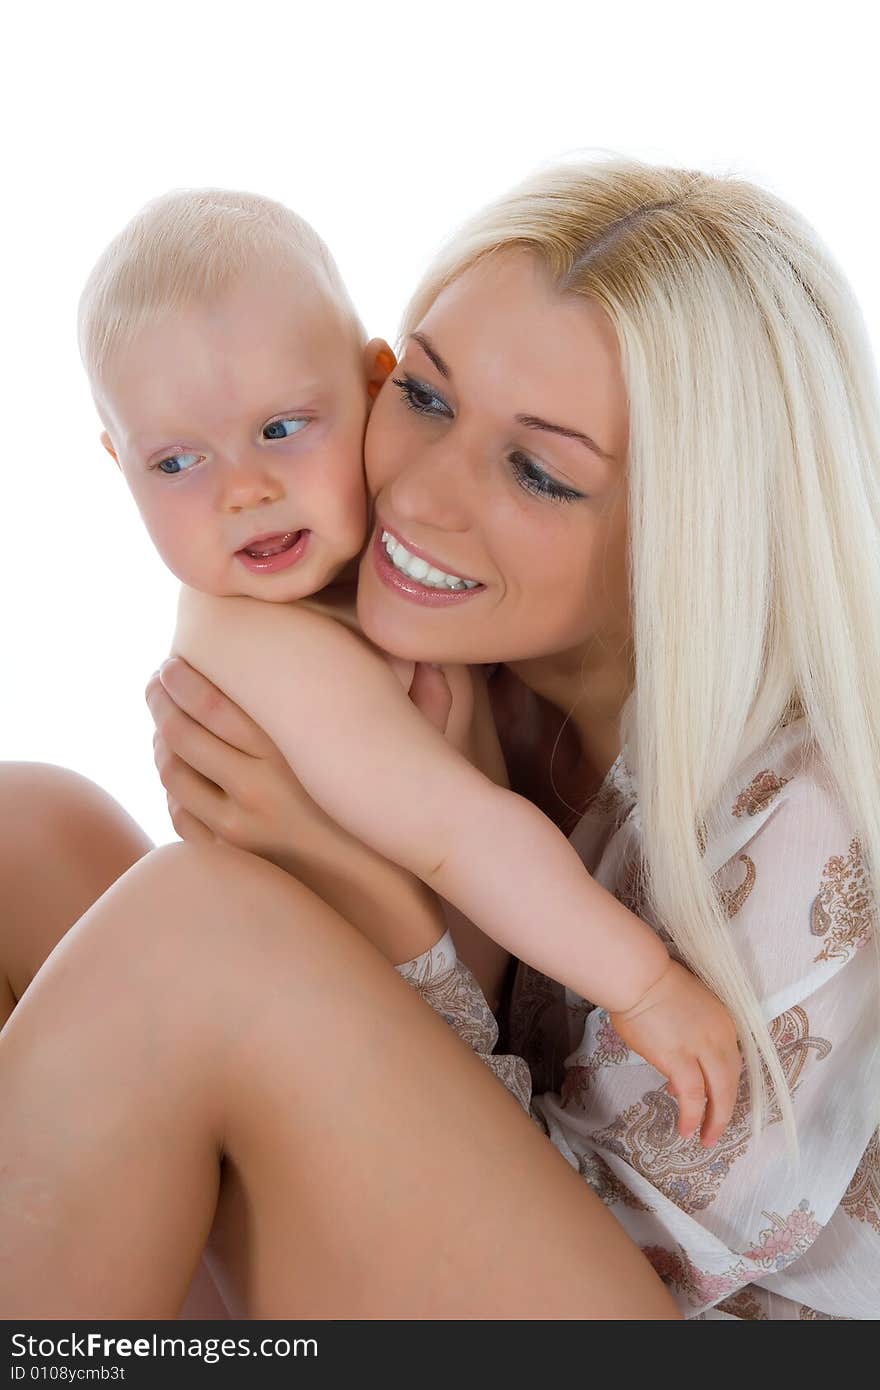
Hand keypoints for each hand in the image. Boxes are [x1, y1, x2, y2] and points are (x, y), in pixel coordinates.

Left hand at [145, 657, 459, 864]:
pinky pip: (182, 819)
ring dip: (160, 747)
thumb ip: (424, 705)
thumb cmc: (403, 826)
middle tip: (155, 685)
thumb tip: (433, 663)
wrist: (388, 908)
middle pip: (179, 735)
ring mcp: (238, 831)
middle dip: (159, 703)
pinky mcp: (233, 862)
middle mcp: (256, 789)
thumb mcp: (416, 761)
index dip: (181, 680)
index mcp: (290, 755)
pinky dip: (173, 792)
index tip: (170, 662)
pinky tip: (180, 777)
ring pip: (173, 776)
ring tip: (163, 727)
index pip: (210, 704)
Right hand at [609, 960, 741, 1146]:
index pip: (730, 1060)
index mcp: (723, 1020)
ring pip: (720, 1092)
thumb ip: (689, 1036)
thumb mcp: (683, 1007)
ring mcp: (702, 1048)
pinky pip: (693, 1096)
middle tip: (717, 1128)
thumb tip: (677, 1074)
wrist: (637, 976)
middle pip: (731, 1080)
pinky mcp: (680, 1060)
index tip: (710, 1096)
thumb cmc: (652, 983)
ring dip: (715, 1119)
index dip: (722, 1083)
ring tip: (706, 1138)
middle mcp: (720, 1036)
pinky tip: (687, 1130)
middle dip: (726, 1108)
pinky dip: (694, 1116)